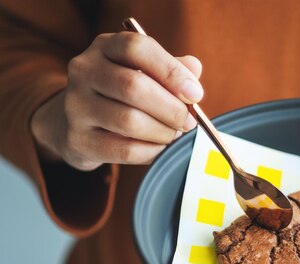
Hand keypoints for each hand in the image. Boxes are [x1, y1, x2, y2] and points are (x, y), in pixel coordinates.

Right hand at [31, 32, 203, 170]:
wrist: (78, 124)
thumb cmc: (123, 95)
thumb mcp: (146, 73)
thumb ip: (172, 69)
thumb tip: (194, 68)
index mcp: (105, 47)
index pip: (137, 48)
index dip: (171, 71)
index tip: (195, 94)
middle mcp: (85, 70)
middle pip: (133, 86)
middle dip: (171, 108)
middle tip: (189, 122)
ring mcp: (76, 105)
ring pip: (129, 120)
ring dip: (163, 132)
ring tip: (174, 135)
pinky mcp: (78, 139)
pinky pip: (124, 149)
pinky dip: (151, 151)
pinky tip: (160, 149)